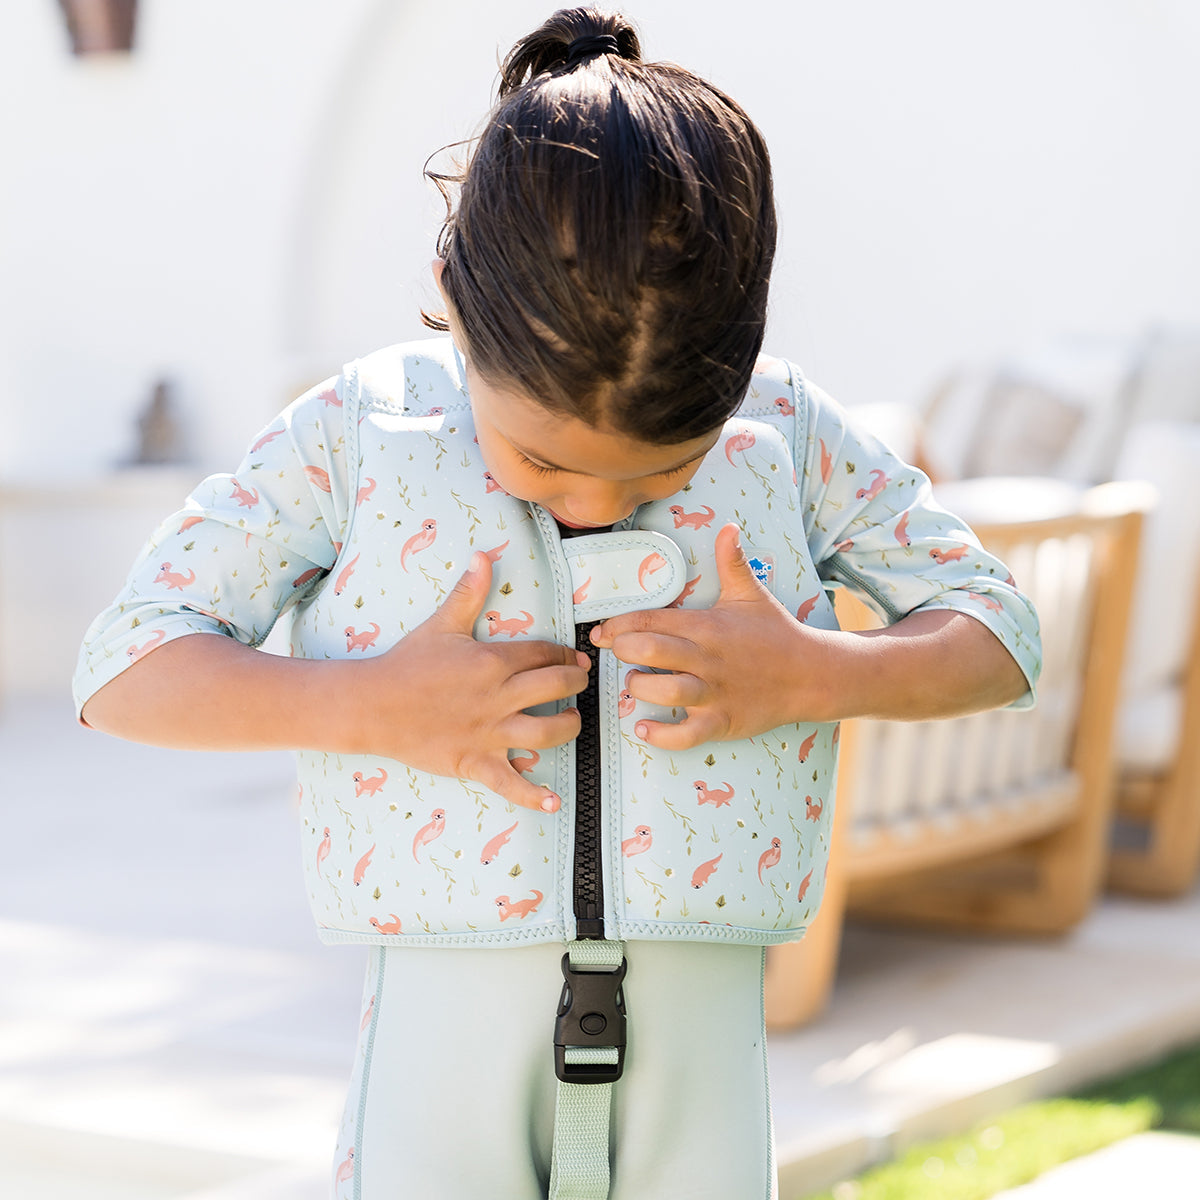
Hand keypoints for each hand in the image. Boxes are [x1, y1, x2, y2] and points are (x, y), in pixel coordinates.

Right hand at [357, 552, 588, 810]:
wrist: (371, 705)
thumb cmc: (406, 664)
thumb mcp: (441, 625)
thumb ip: (469, 593)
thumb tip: (484, 556)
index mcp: (492, 661)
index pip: (544, 653)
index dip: (564, 654)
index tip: (573, 657)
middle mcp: (498, 697)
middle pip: (556, 688)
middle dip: (575, 684)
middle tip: (579, 684)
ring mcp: (489, 732)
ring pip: (546, 732)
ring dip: (568, 727)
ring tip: (572, 721)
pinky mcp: (474, 761)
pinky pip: (510, 782)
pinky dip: (533, 794)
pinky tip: (554, 799)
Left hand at [591, 524, 822, 748]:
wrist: (812, 674)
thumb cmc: (776, 634)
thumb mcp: (752, 594)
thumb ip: (732, 561)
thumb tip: (728, 527)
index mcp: (707, 627)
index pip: (652, 620)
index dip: (619, 624)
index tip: (602, 631)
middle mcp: (707, 659)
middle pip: (652, 651)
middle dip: (624, 650)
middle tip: (616, 652)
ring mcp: (715, 693)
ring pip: (666, 692)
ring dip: (640, 688)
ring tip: (635, 684)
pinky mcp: (723, 721)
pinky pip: (685, 735)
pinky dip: (660, 736)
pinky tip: (643, 730)